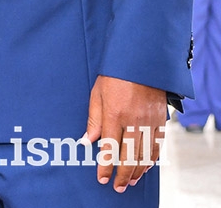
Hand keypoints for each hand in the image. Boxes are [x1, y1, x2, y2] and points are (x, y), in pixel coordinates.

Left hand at [84, 75, 166, 191]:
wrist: (141, 62)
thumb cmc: (114, 76)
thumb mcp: (97, 94)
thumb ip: (93, 119)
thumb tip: (86, 141)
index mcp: (114, 114)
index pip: (109, 148)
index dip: (105, 166)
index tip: (101, 178)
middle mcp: (133, 121)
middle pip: (129, 156)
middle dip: (123, 175)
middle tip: (118, 187)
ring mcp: (149, 122)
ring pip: (145, 154)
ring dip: (138, 171)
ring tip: (131, 182)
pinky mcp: (161, 121)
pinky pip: (157, 145)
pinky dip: (152, 159)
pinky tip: (146, 167)